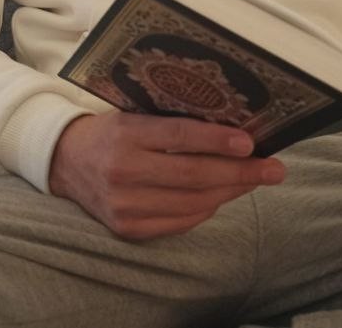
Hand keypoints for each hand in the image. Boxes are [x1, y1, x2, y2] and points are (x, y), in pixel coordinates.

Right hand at [48, 112, 284, 240]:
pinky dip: (207, 209)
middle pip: (193, 176)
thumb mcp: (137, 113)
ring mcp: (124, 205)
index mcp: (126, 133)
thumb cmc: (114, 130)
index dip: (218, 141)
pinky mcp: (128, 229)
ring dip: (230, 192)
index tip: (251, 143)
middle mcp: (123, 171)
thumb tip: (233, 128)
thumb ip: (175, 121)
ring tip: (255, 179)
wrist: (67, 161)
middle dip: (241, 173)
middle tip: (274, 168)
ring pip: (192, 203)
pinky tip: (222, 195)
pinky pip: (181, 222)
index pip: (180, 137)